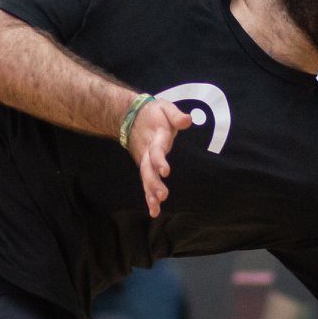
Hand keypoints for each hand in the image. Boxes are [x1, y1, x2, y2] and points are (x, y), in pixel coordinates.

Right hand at [126, 97, 192, 217]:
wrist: (129, 115)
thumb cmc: (153, 113)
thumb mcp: (165, 107)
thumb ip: (176, 115)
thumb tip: (188, 120)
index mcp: (155, 137)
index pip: (156, 150)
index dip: (159, 160)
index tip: (165, 171)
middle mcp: (147, 151)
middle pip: (148, 169)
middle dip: (154, 183)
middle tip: (161, 196)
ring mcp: (144, 160)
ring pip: (145, 179)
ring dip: (150, 193)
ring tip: (156, 209)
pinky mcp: (144, 166)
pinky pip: (146, 183)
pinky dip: (149, 197)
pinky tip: (154, 211)